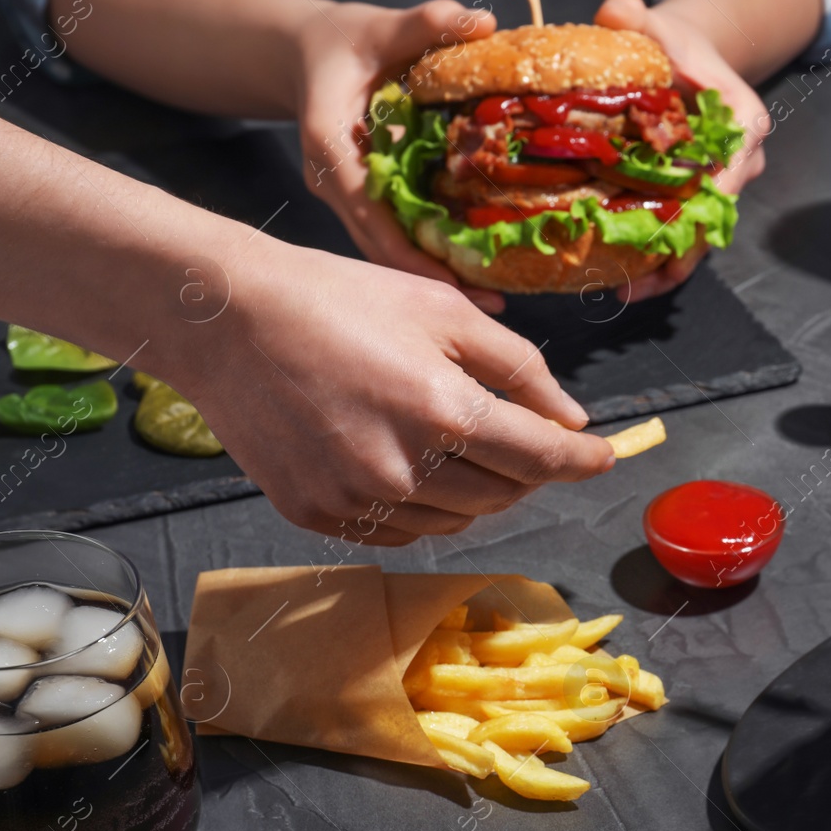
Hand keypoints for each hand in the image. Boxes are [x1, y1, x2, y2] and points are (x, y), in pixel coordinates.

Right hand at [169, 240, 612, 544]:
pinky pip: (402, 530)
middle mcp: (405, 469)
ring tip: (462, 444)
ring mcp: (357, 500)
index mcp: (445, 412)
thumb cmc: (340, 299)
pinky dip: (426, 507)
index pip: (542, 459)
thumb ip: (521, 368)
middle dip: (529, 469)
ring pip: (457, 519)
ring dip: (478, 490)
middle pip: (504, 494)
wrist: (225, 320)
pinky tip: (412, 465)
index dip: (583, 461)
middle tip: (526, 436)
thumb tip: (572, 419)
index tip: (605, 456)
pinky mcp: (318, 516)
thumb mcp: (445, 311)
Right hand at [293, 0, 507, 313]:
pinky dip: (427, 257)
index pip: (366, 209)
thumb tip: (480, 23)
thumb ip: (427, 24)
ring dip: (432, 277)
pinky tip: (471, 275)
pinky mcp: (363, 202)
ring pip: (385, 250)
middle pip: (378, 245)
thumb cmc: (343, 41)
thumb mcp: (381, 26)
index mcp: (329, 145)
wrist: (307, 54)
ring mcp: (346, 198)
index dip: (405, 249)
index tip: (448, 280)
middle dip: (429, 279)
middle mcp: (333, 182)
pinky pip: (393, 238)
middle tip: (488, 309)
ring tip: (488, 304)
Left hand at [596, 0, 769, 302]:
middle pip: (716, 216)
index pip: (734, 165)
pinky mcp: (696, 201)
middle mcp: (741, 163)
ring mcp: (720, 187)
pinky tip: (622, 279)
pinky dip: (657, 258)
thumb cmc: (674, 43)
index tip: (679, 230)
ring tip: (625, 289)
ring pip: (700, 236)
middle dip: (681, 252)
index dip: (709, 201)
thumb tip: (616, 14)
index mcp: (744, 122)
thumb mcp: (656, 23)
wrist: (683, 58)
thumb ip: (634, 16)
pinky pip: (683, 236)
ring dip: (666, 267)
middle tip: (638, 279)